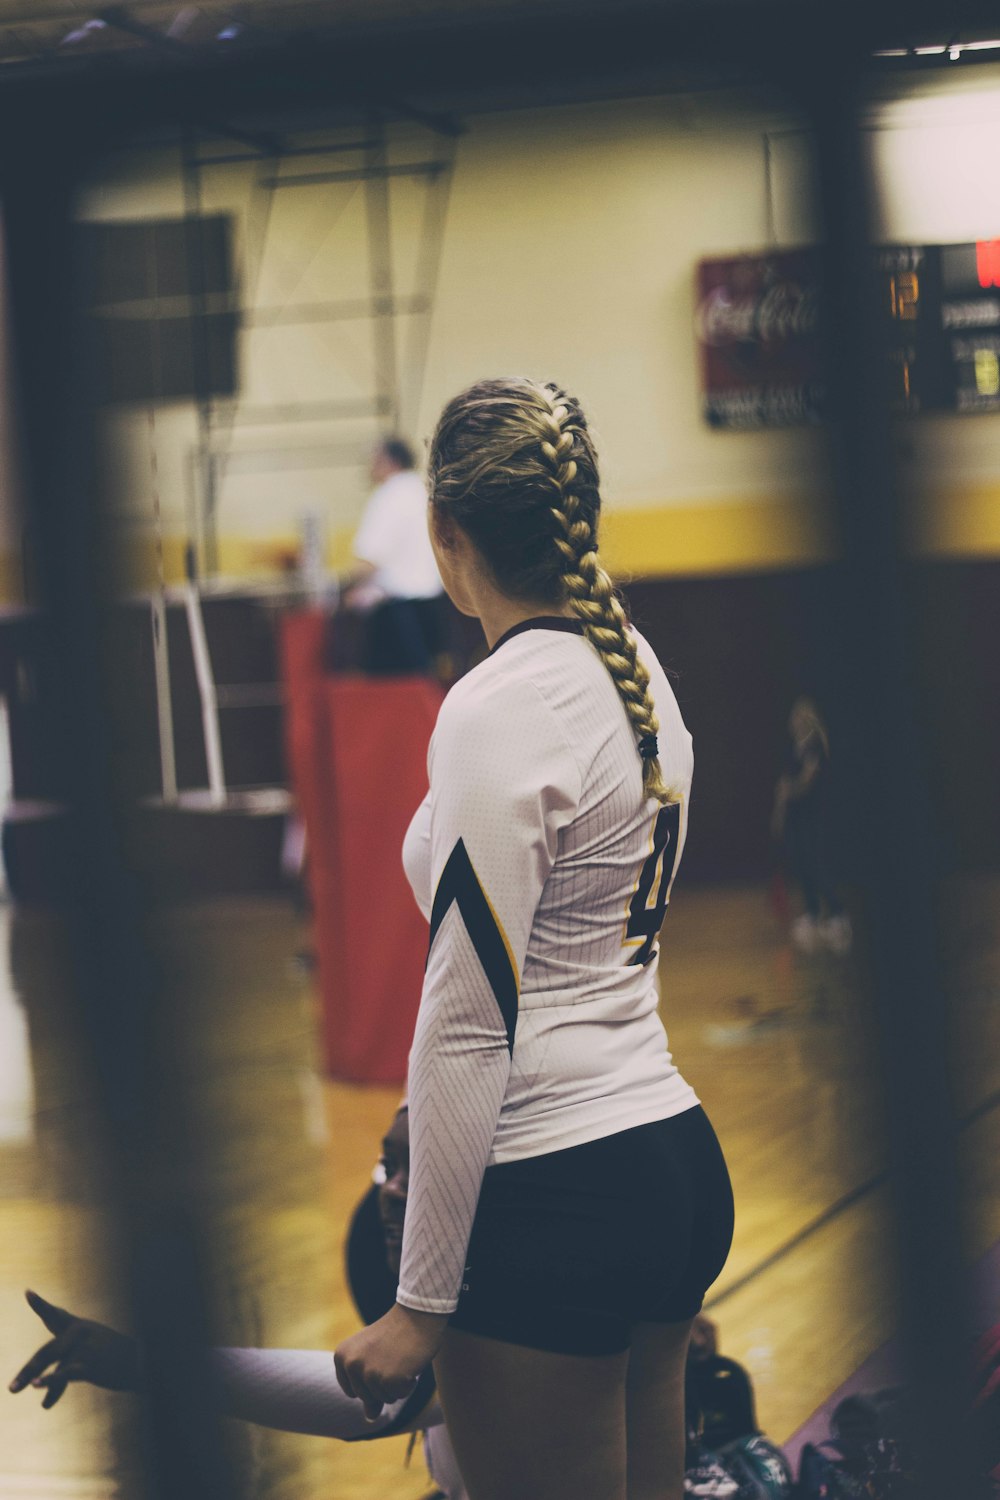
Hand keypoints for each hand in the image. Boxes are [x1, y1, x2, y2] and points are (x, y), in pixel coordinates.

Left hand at [9, 1290, 141, 1407]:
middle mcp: (80, 1333)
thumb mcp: (95, 1345)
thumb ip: (70, 1350)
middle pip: (48, 1351)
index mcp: (80, 1327)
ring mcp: (85, 1347)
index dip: (41, 1305)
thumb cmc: (117, 1356)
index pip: (56, 1315)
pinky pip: (65, 1373)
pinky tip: (39, 1386)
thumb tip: (44, 1370)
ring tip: (18, 1390)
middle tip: (11, 1389)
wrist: (143, 1362)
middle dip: (28, 1369)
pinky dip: (51, 1381)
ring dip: (36, 1380)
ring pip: (53, 1363)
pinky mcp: (90, 1363)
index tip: (28, 1293)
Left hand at [334, 1302, 446, 1421]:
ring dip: (397, 1382)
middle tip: (392, 1355)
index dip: (370, 1380)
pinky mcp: (390, 1379)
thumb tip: (369, 1419)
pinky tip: (410, 1362)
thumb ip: (368, 1388)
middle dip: (385, 1382)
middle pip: (368, 1397)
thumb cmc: (395, 1334)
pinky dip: (409, 1383)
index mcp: (341, 1356)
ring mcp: (370, 1373)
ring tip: (401, 1357)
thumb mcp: (374, 1357)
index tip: (378, 1356)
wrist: (417, 1313)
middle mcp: (351, 1365)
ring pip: (385, 1398)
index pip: (353, 1392)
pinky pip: (401, 1395)